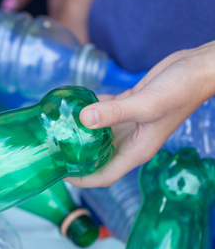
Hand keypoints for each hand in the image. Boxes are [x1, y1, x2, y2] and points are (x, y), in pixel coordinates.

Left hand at [66, 41, 214, 187]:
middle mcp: (130, 141)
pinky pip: (102, 111)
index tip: (59, 174)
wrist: (198, 68)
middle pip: (97, 157)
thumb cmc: (181, 91)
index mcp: (136, 151)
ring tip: (55, 127)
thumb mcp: (146, 105)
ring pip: (97, 133)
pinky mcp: (128, 105)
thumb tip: (83, 119)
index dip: (81, 179)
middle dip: (75, 157)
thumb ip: (114, 113)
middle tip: (51, 149)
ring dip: (79, 131)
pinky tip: (72, 102)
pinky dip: (88, 108)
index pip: (104, 176)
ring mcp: (129, 123)